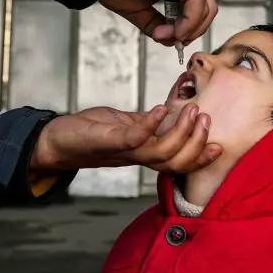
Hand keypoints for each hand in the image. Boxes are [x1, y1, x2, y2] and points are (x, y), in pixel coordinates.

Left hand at [31, 104, 222, 174]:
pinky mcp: (106, 140)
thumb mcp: (123, 126)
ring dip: (180, 133)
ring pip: (160, 153)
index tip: (219, 146)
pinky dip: (150, 124)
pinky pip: (133, 138)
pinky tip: (161, 109)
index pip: (178, 163)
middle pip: (175, 162)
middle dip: (195, 143)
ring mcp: (122, 150)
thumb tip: (168, 113)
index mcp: (142, 154)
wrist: (53, 142)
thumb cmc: (88, 133)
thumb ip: (145, 124)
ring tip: (192, 111)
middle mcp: (136, 157)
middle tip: (206, 118)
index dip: (200, 158)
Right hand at [99, 0, 217, 45]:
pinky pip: (196, 0)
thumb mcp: (140, 13)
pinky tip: (172, 30)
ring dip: (190, 28)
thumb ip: (158, 26)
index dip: (191, 30)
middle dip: (194, 31)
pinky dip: (188, 21)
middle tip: (173, 41)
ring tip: (167, 35)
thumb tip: (172, 41)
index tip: (172, 41)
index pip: (200, 9)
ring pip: (206, 6)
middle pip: (208, 9)